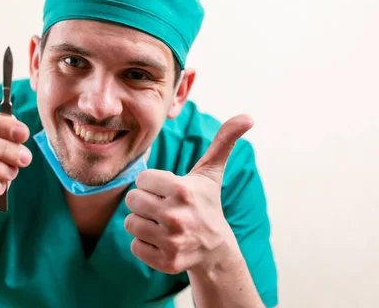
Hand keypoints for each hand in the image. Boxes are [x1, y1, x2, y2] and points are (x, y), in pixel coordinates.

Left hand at [124, 114, 253, 273]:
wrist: (215, 249)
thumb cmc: (206, 204)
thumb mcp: (211, 172)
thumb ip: (223, 141)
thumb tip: (248, 116)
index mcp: (182, 190)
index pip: (141, 179)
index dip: (152, 184)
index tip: (168, 190)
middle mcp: (175, 216)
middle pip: (132, 200)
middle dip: (146, 202)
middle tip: (164, 207)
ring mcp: (170, 242)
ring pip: (130, 223)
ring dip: (143, 222)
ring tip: (162, 223)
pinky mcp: (164, 261)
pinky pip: (134, 246)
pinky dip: (145, 243)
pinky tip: (162, 240)